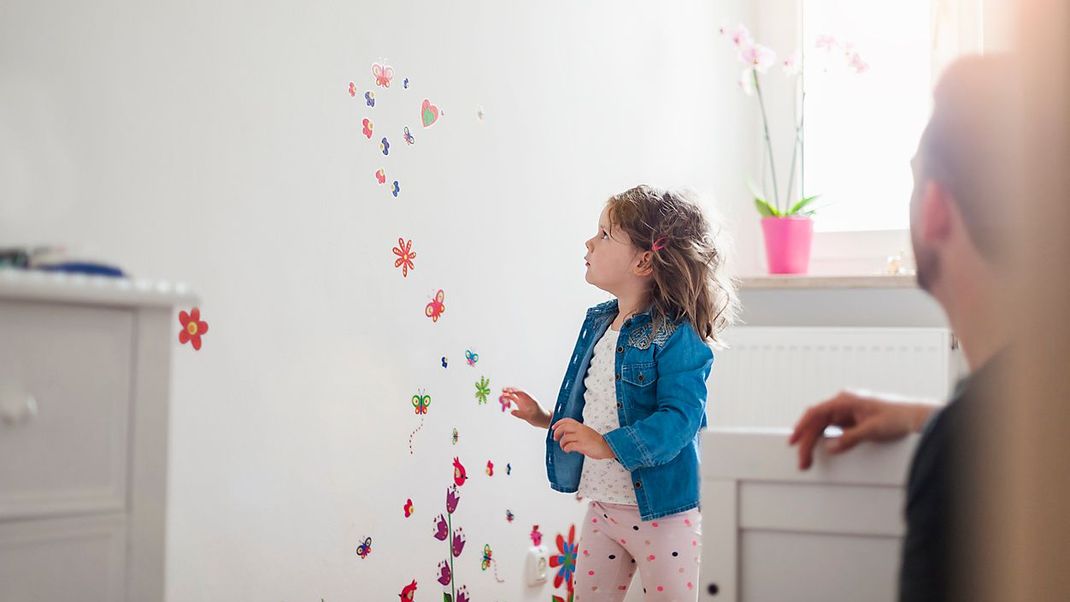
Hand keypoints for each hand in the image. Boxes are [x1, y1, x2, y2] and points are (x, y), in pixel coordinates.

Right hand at [502, 387, 550, 428]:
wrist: (543, 419)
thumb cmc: (539, 418)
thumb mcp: (530, 418)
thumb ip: (520, 415)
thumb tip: (511, 411)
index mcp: (531, 400)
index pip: (522, 393)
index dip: (516, 391)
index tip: (509, 391)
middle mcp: (526, 399)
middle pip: (517, 392)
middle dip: (510, 390)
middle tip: (503, 390)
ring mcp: (523, 401)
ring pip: (514, 395)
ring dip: (508, 394)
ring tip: (501, 394)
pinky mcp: (520, 404)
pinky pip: (513, 399)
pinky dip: (508, 398)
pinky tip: (503, 400)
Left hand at [551, 418, 614, 459]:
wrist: (607, 446)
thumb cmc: (596, 441)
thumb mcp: (586, 432)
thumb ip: (577, 432)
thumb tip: (566, 435)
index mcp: (581, 426)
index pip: (567, 420)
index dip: (558, 423)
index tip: (553, 427)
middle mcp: (580, 430)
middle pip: (564, 427)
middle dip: (557, 432)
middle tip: (555, 438)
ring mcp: (581, 437)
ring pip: (565, 438)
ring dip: (562, 443)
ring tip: (563, 447)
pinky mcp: (582, 445)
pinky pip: (569, 446)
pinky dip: (566, 448)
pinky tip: (567, 450)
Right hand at [788, 390, 938, 469]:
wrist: (916, 418)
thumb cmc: (899, 417)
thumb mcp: (873, 429)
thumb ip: (851, 438)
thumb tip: (832, 447)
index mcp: (846, 400)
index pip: (816, 412)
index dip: (802, 426)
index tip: (793, 440)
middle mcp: (844, 405)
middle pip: (817, 423)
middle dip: (807, 442)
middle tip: (803, 461)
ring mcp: (847, 413)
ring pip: (823, 428)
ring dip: (815, 443)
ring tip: (809, 460)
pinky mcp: (852, 421)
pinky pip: (833, 431)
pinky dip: (826, 441)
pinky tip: (823, 451)